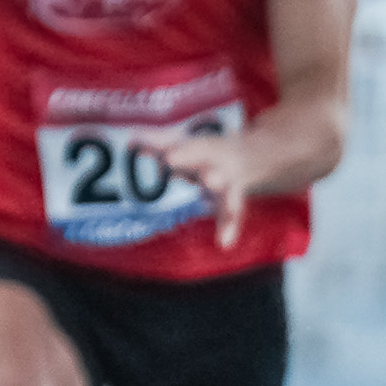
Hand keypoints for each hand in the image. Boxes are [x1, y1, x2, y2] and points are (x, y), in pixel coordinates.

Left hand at [158, 125, 286, 248]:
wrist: (255, 156)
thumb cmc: (209, 152)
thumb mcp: (189, 143)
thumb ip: (160, 143)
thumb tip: (131, 142)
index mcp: (208, 150)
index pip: (196, 150)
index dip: (184, 154)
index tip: (168, 158)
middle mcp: (222, 167)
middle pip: (218, 171)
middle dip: (213, 177)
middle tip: (208, 179)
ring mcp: (230, 187)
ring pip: (229, 195)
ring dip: (227, 205)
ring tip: (227, 214)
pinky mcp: (233, 204)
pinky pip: (232, 217)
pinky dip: (229, 229)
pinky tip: (225, 243)